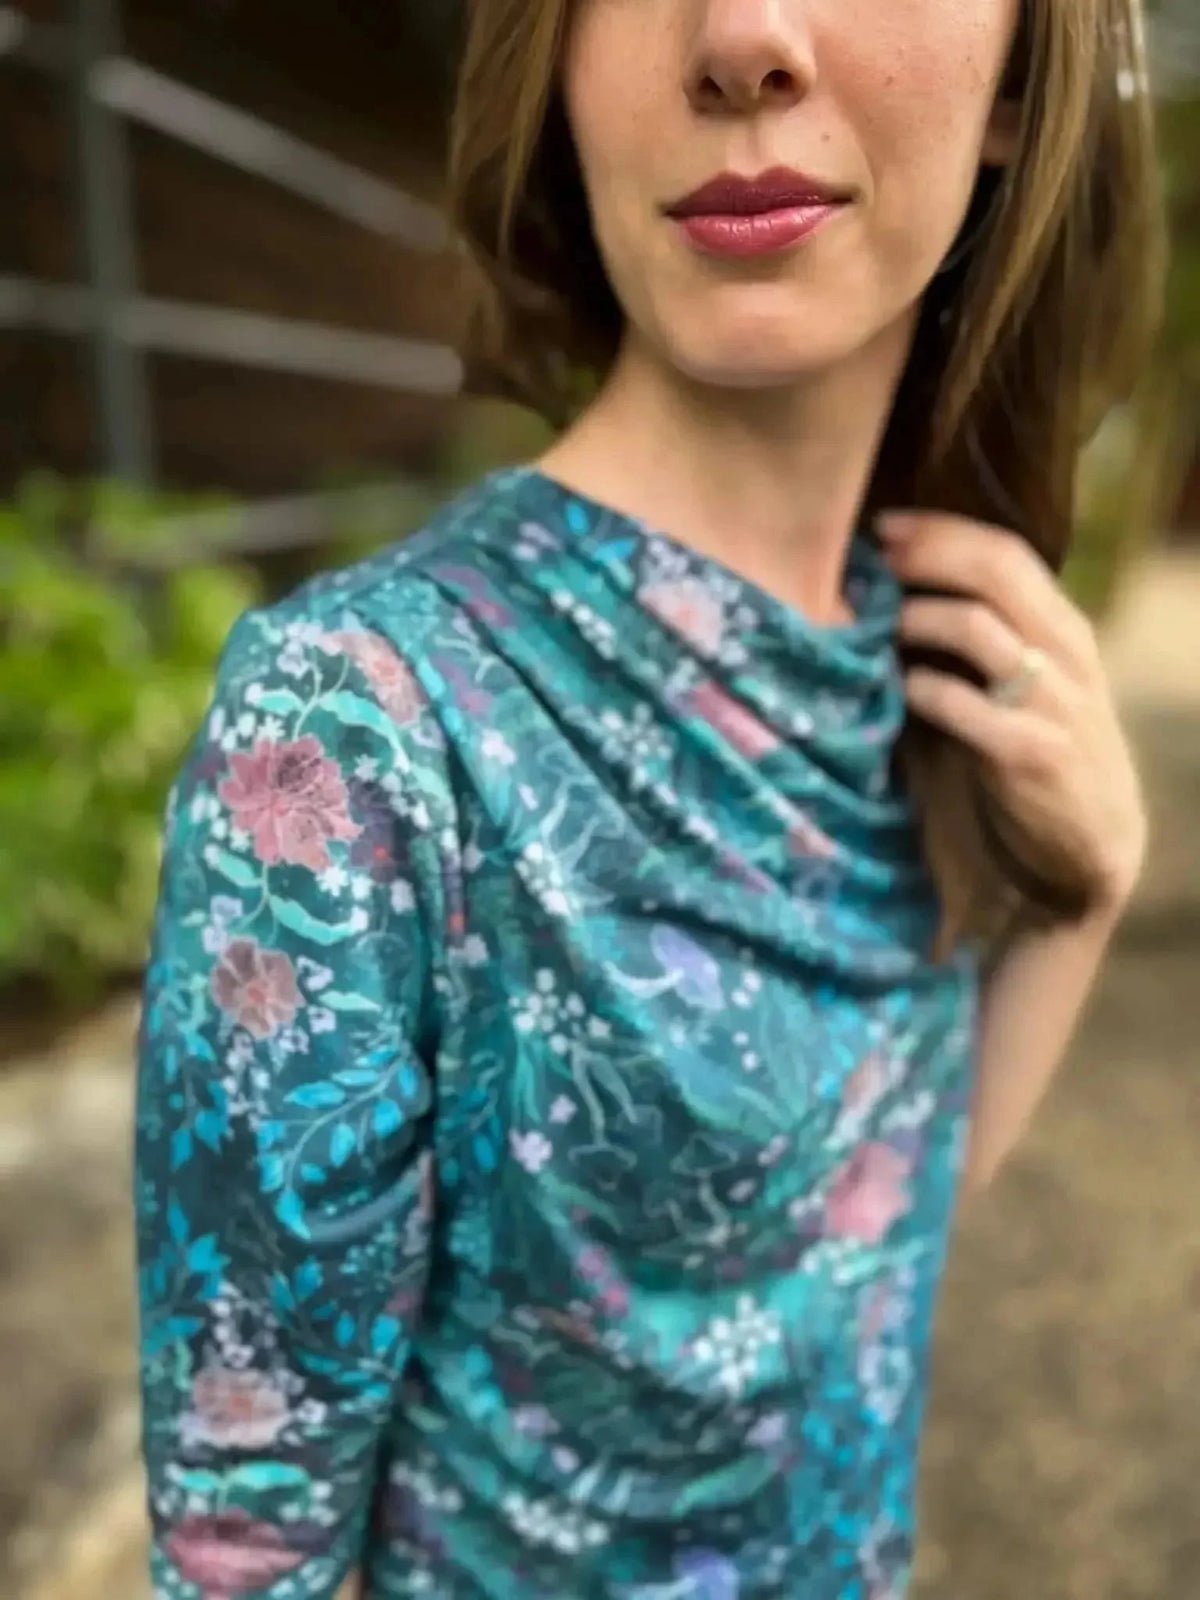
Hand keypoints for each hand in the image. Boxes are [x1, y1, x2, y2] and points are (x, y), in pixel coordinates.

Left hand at [878, 511, 1147, 914]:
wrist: (1090, 840)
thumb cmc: (1037, 747)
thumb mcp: (1027, 679)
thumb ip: (986, 634)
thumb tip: (899, 584)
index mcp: (1062, 627)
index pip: (1006, 551)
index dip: (942, 530)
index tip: (883, 525)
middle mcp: (1065, 654)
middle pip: (993, 573)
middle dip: (925, 555)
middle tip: (870, 558)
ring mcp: (1052, 702)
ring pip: (977, 629)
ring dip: (915, 618)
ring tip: (875, 625)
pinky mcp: (1031, 753)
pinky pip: (965, 706)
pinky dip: (922, 690)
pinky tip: (896, 691)